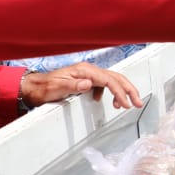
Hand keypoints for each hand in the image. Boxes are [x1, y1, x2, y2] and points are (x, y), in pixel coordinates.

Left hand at [21, 63, 143, 110]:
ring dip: (123, 91)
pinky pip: (105, 85)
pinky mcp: (87, 80)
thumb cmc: (45, 88)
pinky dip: (112, 93)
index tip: (126, 104)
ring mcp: (88, 75)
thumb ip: (72, 85)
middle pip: (116, 77)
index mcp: (85, 71)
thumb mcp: (57, 88)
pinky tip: (110, 102)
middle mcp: (89, 70)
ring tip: (129, 104)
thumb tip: (89, 84)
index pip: (109, 80)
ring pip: (112, 80)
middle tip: (138, 102)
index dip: (120, 92)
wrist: (35, 88)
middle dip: (129, 89)